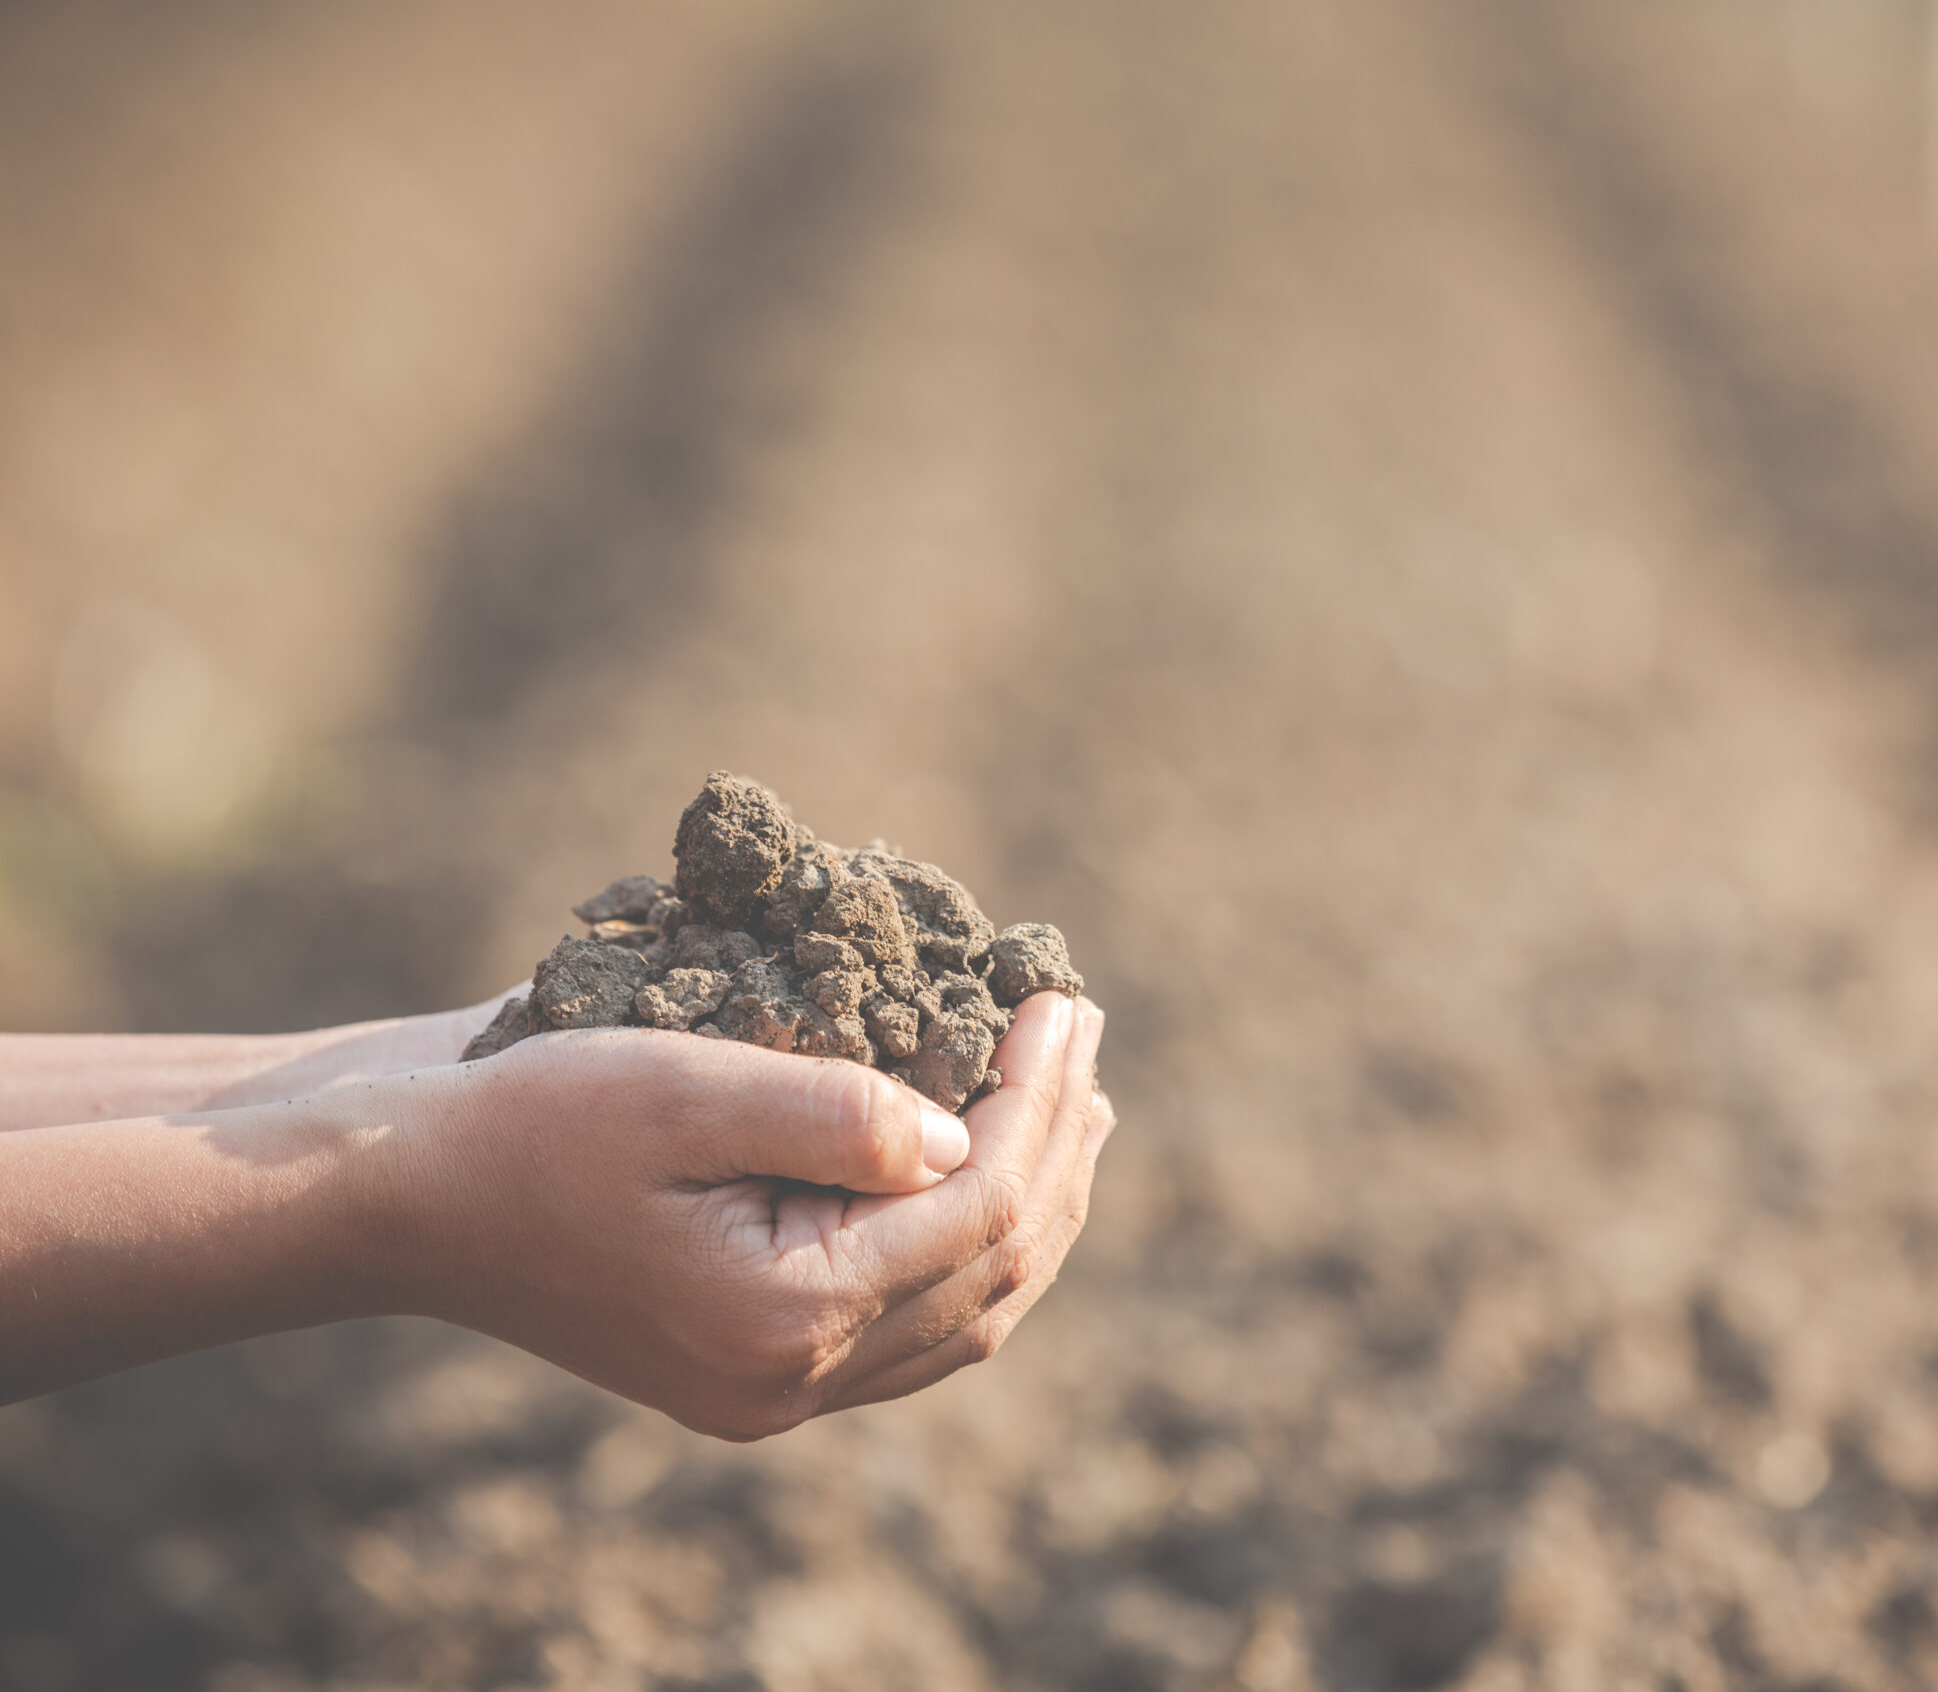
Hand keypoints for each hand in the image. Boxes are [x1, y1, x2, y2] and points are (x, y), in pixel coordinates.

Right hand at [400, 991, 1110, 1438]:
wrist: (401, 1197)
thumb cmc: (527, 1124)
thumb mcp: (683, 1086)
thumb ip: (835, 1114)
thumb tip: (961, 1135)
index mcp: (782, 1320)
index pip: (976, 1208)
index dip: (1038, 1099)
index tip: (1064, 999)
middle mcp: (790, 1380)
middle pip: (990, 1270)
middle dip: (1057, 1148)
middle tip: (1085, 1039)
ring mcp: (772, 1388)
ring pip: (963, 1312)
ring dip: (1033, 1205)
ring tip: (1074, 1107)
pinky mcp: (751, 1366)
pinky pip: (908, 1326)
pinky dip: (968, 1248)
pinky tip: (983, 1177)